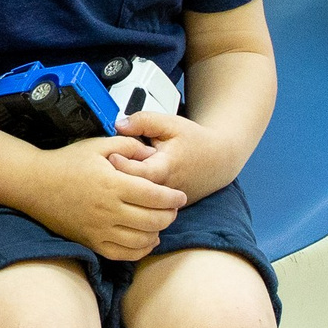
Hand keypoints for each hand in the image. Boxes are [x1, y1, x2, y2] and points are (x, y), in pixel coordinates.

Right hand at [23, 137, 183, 261]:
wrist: (34, 185)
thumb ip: (129, 146)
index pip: (155, 196)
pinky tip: (146, 239)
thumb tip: (153, 154)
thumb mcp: (98, 145)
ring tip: (159, 222)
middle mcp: (107, 210)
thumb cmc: (67, 162)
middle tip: (172, 208)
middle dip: (169, 215)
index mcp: (112, 184)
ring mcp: (99, 230)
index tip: (180, 196)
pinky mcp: (91, 242)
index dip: (173, 198)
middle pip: (153, 220)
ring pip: (142, 240)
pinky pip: (124, 254)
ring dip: (158, 232)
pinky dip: (140, 250)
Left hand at [105, 111, 241, 206]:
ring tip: (116, 176)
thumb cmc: (195, 141)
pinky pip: (145, 204)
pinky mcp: (167, 207)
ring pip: (138, 199)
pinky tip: (129, 183)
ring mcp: (167, 202)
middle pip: (134, 189)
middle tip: (107, 167)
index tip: (110, 155)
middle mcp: (165, 189)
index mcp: (165, 168)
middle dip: (118, 178)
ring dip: (125, 188)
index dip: (122, 165)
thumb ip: (144, 121)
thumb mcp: (170, 123)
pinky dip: (135, 194)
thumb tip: (119, 124)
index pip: (138, 173)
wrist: (220, 159)